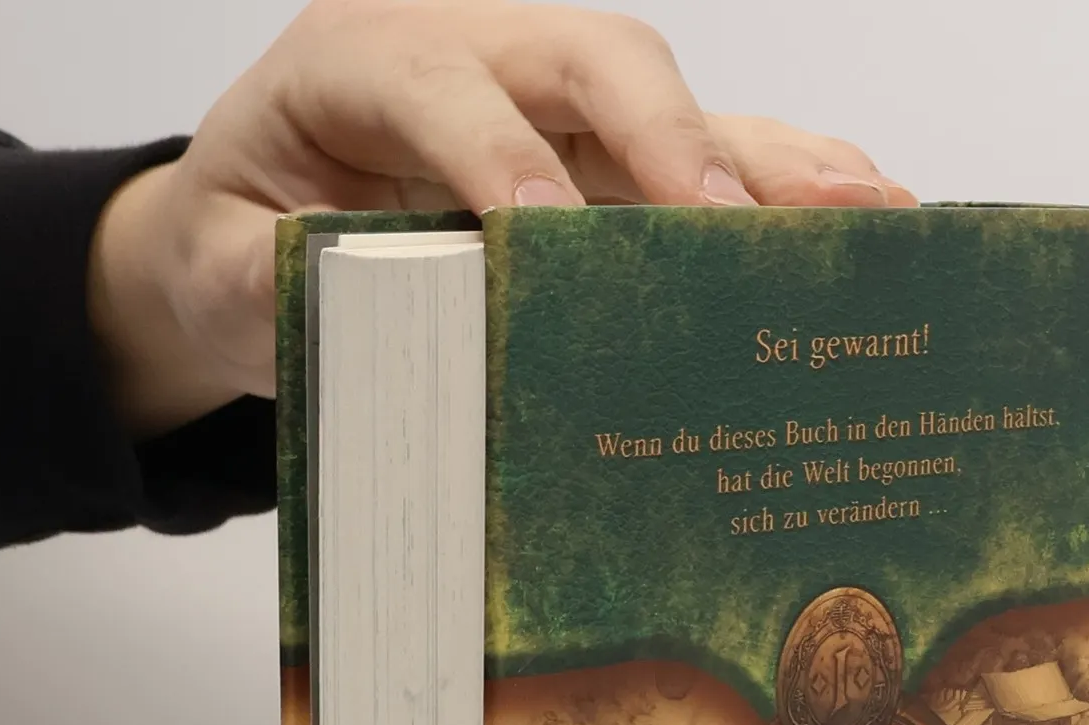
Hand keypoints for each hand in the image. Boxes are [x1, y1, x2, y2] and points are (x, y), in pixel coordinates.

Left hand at [88, 0, 917, 436]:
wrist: (252, 234)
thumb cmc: (242, 243)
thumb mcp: (220, 269)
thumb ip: (271, 283)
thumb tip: (364, 308)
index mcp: (358, 60)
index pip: (444, 85)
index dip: (501, 154)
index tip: (550, 236)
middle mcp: (473, 52)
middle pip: (593, 61)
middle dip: (669, 139)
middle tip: (728, 228)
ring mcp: (548, 101)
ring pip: (668, 104)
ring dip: (767, 162)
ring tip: (867, 214)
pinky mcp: (599, 152)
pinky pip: (698, 150)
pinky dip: (777, 183)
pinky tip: (858, 216)